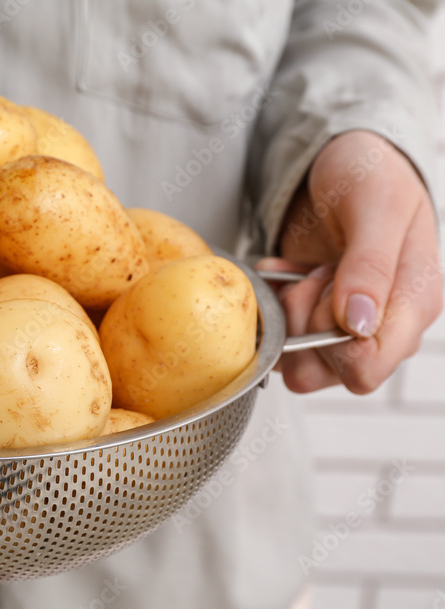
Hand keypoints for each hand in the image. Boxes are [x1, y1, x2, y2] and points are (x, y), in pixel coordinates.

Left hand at [261, 130, 441, 393]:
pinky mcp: (314, 315)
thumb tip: (358, 325)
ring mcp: (345, 324)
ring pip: (301, 362)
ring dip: (287, 317)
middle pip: (329, 371)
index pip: (367, 369)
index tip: (326, 290)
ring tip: (300, 273)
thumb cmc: (372, 174)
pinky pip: (280, 337)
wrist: (345, 159)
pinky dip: (272, 305)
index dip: (331, 342)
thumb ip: (371, 265)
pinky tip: (283, 270)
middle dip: (305, 326)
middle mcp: (382, 324)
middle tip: (310, 276)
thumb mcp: (376, 205)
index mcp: (414, 305)